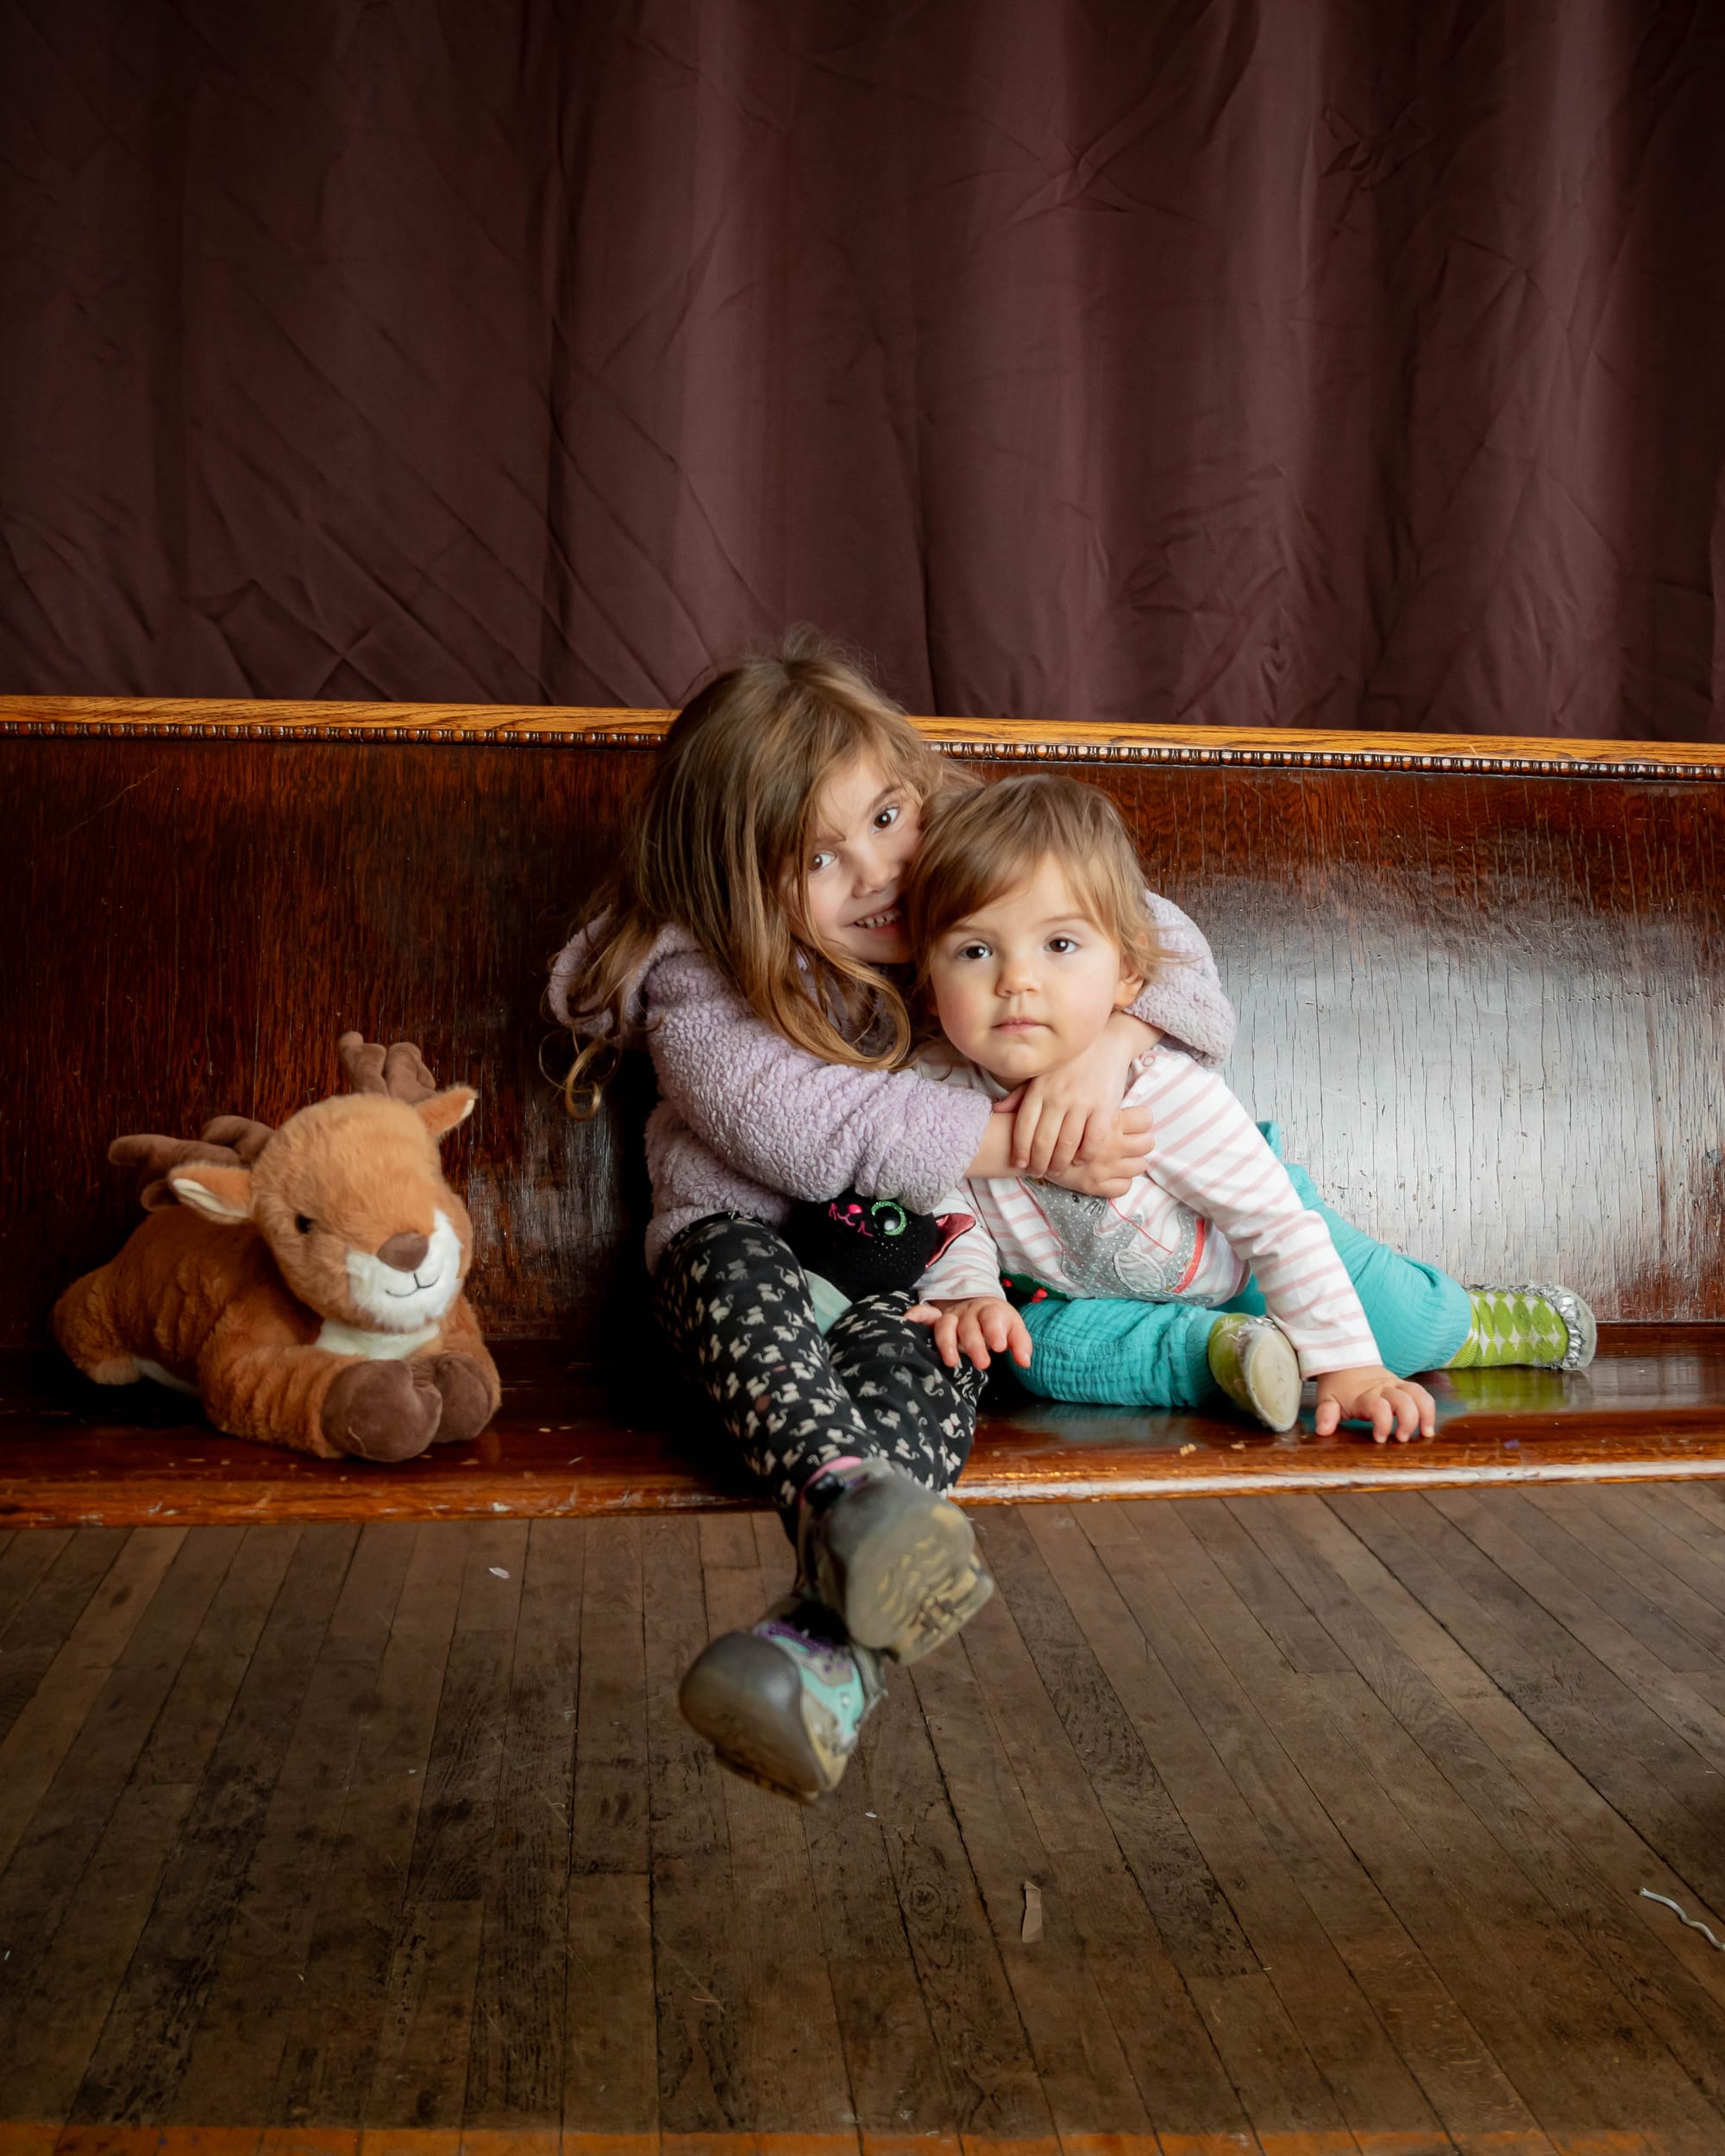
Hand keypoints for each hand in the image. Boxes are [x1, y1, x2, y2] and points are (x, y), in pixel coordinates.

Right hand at [906, 1295, 1033, 1373]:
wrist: (978, 1303)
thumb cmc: (997, 1322)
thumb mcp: (1014, 1329)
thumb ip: (1020, 1344)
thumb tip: (1025, 1362)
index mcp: (990, 1311)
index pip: (993, 1318)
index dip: (995, 1331)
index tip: (1000, 1347)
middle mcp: (969, 1313)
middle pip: (969, 1326)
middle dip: (975, 1344)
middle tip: (983, 1364)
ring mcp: (951, 1315)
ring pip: (946, 1325)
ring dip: (947, 1342)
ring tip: (951, 1362)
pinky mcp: (936, 1319)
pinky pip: (924, 1315)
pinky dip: (916, 1316)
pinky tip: (908, 1322)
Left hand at [1009, 1011, 1157, 1175]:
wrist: (1106, 1042)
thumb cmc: (1070, 1062)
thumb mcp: (1040, 1074)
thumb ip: (1019, 1094)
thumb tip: (996, 1111)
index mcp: (1039, 1090)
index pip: (1023, 1127)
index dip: (1020, 1150)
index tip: (1020, 1164)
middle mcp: (1058, 1097)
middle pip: (1043, 1140)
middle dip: (1039, 1162)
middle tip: (1039, 1172)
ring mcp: (1082, 1102)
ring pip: (1067, 1143)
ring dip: (1060, 1163)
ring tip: (1057, 1170)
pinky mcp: (1105, 1106)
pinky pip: (1093, 1139)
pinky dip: (1086, 1154)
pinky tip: (1081, 1159)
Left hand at [1314, 1365, 1436, 1443]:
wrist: (1345, 1362)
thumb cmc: (1338, 1386)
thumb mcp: (1327, 1399)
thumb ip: (1326, 1414)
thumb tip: (1323, 1430)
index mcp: (1364, 1395)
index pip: (1378, 1406)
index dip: (1383, 1423)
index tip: (1380, 1439)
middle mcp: (1383, 1388)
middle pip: (1404, 1400)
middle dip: (1407, 1420)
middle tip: (1401, 1439)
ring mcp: (1396, 1386)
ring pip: (1418, 1395)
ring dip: (1425, 1414)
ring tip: (1425, 1434)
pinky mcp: (1404, 1387)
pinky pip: (1422, 1394)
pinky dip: (1429, 1409)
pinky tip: (1428, 1427)